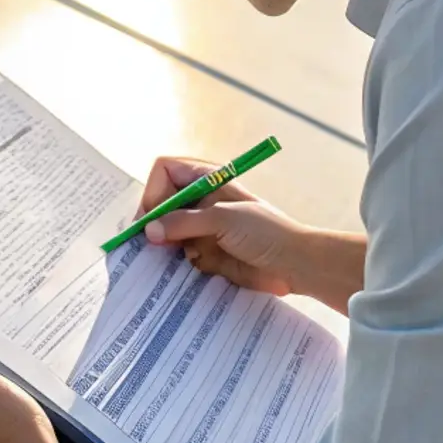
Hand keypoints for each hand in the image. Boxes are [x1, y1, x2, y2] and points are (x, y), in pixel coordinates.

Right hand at [137, 155, 307, 296]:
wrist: (294, 264)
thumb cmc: (264, 231)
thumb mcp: (223, 220)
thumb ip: (184, 222)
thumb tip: (148, 231)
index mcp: (205, 180)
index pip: (165, 172)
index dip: (154, 191)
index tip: (152, 218)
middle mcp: (199, 201)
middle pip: (160, 202)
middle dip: (152, 221)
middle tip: (149, 244)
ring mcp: (201, 228)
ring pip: (166, 231)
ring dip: (161, 245)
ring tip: (162, 259)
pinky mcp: (204, 253)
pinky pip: (177, 255)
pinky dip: (172, 263)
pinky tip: (178, 270)